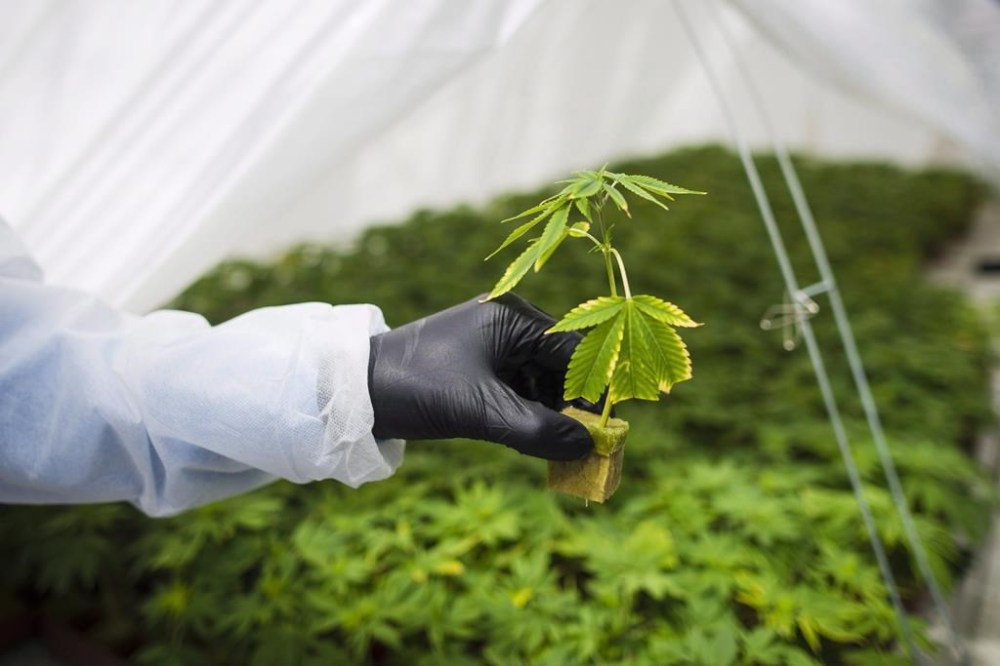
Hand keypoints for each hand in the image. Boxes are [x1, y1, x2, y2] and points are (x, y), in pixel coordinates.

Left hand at [368, 293, 593, 459]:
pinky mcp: (481, 365)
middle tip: (583, 445)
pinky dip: (529, 413)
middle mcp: (508, 323)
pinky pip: (520, 388)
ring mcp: (494, 344)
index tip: (607, 427)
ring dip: (551, 413)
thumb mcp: (481, 411)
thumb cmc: (418, 388)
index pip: (574, 349)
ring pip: (542, 380)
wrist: (358, 392)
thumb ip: (537, 430)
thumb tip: (588, 447)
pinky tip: (531, 439)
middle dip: (572, 405)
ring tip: (555, 447)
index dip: (593, 389)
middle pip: (561, 365)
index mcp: (513, 317)